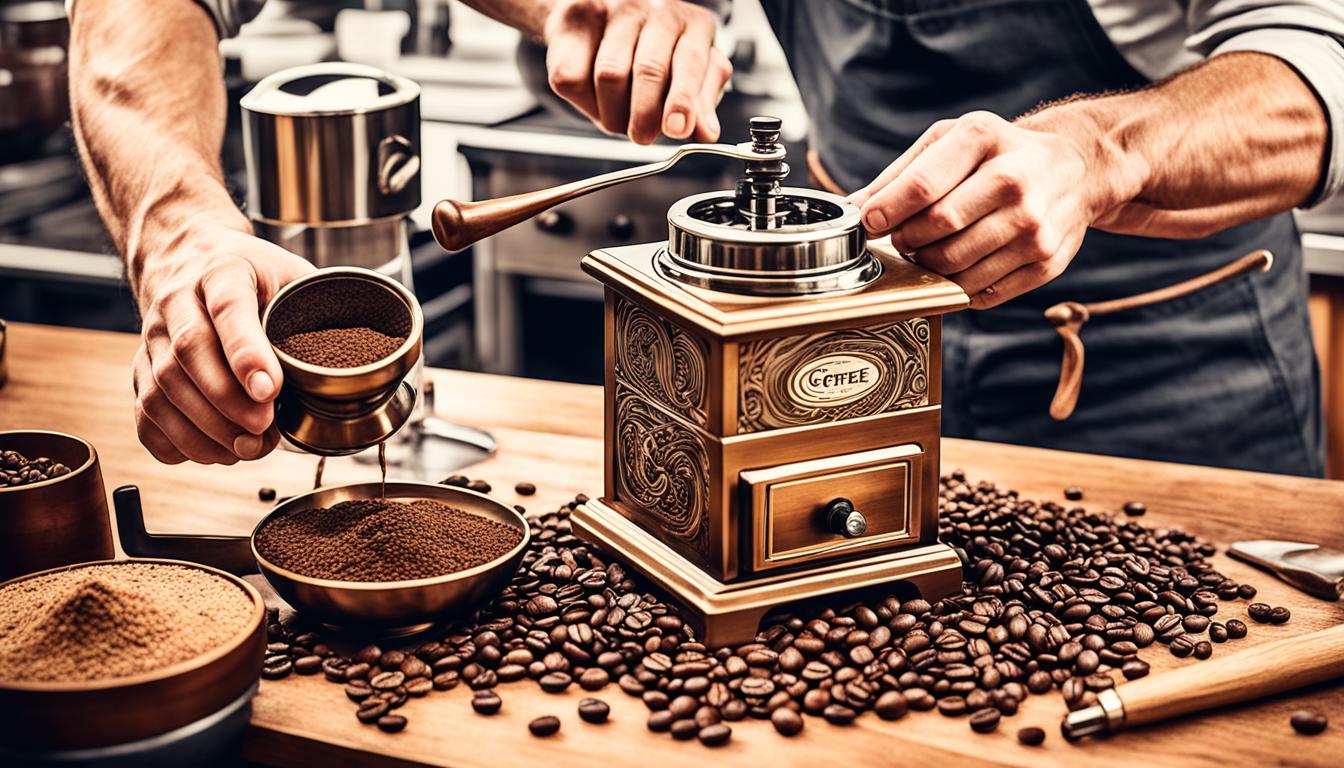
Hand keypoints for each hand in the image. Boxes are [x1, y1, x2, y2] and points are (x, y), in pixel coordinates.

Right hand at [132, 226, 313, 463]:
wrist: (187, 259)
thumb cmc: (252, 274)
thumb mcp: (289, 273)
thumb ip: (314, 309)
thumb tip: (353, 359)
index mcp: (222, 272)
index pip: (229, 309)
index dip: (247, 353)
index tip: (270, 390)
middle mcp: (176, 301)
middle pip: (189, 354)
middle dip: (228, 402)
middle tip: (263, 430)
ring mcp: (152, 337)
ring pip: (162, 390)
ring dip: (206, 431)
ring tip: (247, 449)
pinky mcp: (140, 370)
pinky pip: (146, 416)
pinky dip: (178, 443)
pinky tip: (214, 452)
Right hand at [542, 0, 731, 143]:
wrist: (601, 18)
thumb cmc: (655, 51)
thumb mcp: (689, 74)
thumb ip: (700, 102)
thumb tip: (705, 132)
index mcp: (691, 24)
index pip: (690, 62)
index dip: (682, 99)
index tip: (677, 129)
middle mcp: (655, 11)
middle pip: (648, 69)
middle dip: (645, 114)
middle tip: (642, 136)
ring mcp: (613, 11)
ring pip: (609, 74)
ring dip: (613, 112)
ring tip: (619, 117)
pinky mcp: (574, 22)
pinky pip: (573, 76)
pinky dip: (584, 102)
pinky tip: (595, 99)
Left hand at [848, 111, 1123, 308]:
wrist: (1076, 169)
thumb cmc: (1000, 153)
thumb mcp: (952, 141)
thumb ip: (901, 174)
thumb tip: (854, 207)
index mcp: (985, 139)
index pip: (922, 186)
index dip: (886, 211)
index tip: (869, 222)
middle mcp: (1016, 182)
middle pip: (936, 229)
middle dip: (906, 239)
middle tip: (902, 237)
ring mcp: (1034, 226)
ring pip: (954, 267)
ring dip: (928, 266)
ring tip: (929, 250)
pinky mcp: (1045, 263)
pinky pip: (980, 291)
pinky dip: (958, 285)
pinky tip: (960, 264)